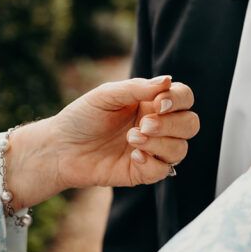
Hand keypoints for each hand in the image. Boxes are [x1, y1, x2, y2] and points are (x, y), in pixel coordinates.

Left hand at [5, 77, 198, 208]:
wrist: (59, 148)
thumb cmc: (81, 118)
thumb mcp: (106, 94)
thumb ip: (137, 88)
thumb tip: (167, 80)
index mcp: (152, 103)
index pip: (184, 98)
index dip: (179, 100)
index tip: (159, 103)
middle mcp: (158, 126)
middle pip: (191, 124)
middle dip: (172, 124)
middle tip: (145, 124)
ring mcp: (153, 150)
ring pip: (181, 149)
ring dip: (160, 144)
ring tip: (132, 139)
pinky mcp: (143, 172)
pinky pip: (164, 171)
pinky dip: (151, 162)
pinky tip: (132, 156)